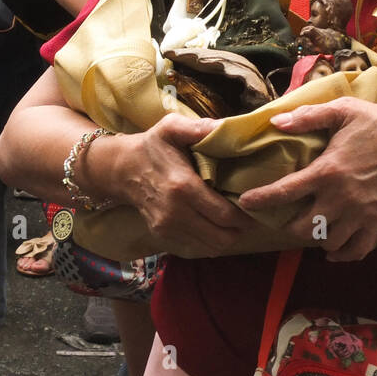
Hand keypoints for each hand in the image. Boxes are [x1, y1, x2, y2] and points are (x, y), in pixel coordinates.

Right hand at [116, 114, 254, 255]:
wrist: (121, 169)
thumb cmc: (152, 146)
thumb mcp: (171, 128)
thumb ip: (196, 127)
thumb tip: (222, 127)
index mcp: (183, 187)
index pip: (224, 214)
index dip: (244, 216)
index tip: (255, 207)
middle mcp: (175, 213)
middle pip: (220, 237)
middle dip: (239, 230)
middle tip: (249, 217)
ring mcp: (167, 228)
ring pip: (209, 248)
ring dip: (226, 238)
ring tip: (234, 223)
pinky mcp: (162, 236)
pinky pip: (195, 248)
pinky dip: (209, 242)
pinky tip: (215, 226)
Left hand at [237, 99, 376, 261]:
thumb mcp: (344, 111)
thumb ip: (309, 117)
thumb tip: (277, 122)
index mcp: (326, 172)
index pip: (284, 192)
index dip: (260, 199)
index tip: (245, 202)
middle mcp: (339, 199)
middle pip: (302, 228)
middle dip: (289, 224)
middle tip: (285, 215)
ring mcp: (358, 215)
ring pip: (327, 242)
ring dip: (315, 238)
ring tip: (310, 226)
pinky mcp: (375, 224)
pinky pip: (356, 251)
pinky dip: (342, 255)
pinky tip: (332, 250)